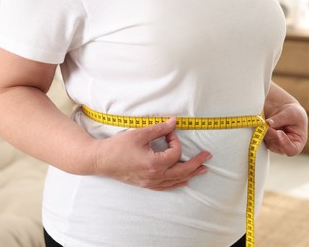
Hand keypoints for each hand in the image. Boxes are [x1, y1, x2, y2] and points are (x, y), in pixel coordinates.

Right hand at [92, 118, 211, 190]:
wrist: (100, 160)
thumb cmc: (118, 147)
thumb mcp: (139, 134)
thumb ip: (159, 129)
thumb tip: (174, 122)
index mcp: (155, 163)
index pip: (175, 152)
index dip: (174, 139)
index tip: (168, 131)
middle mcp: (155, 176)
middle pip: (182, 171)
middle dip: (197, 163)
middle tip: (208, 156)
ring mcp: (150, 182)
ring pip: (176, 180)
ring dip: (191, 174)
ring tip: (203, 169)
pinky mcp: (146, 184)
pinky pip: (166, 186)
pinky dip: (177, 183)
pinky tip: (183, 181)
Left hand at [264, 103, 307, 155]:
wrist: (284, 109)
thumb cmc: (293, 113)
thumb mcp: (290, 113)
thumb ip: (280, 119)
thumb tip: (268, 124)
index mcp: (297, 143)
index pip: (292, 150)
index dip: (284, 143)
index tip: (279, 133)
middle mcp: (285, 146)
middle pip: (277, 146)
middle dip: (271, 135)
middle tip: (266, 125)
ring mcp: (274, 144)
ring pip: (267, 142)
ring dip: (264, 133)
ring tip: (264, 122)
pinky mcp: (265, 140)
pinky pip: (260, 138)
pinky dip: (259, 131)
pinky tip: (260, 123)